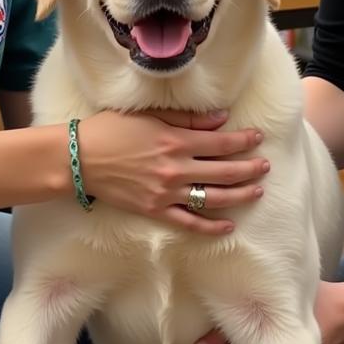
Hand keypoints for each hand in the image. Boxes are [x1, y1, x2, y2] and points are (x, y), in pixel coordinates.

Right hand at [76, 109, 268, 234]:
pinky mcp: (155, 211)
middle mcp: (176, 169)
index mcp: (175, 141)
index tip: (258, 138)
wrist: (78, 159)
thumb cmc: (110, 130)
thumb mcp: (148, 116)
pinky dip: (211, 227)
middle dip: (249, 169)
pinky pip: (189, 223)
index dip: (244, 141)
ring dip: (239, 196)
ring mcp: (166, 193)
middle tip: (265, 167)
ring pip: (214, 198)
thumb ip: (186, 119)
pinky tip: (229, 226)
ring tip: (256, 192)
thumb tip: (220, 119)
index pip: (221, 144)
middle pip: (224, 172)